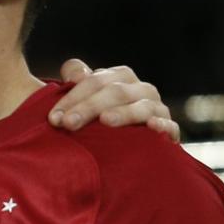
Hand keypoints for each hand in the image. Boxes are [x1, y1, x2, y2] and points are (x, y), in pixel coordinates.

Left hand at [48, 58, 178, 140]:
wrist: (127, 149)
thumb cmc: (97, 122)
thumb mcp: (84, 101)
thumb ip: (77, 82)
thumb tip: (73, 73)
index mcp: (120, 78)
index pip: (95, 80)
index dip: (73, 97)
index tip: (53, 118)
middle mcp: (141, 89)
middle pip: (115, 92)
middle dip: (89, 107)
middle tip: (67, 123)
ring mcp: (157, 108)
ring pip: (142, 106)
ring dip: (123, 113)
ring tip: (105, 121)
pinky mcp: (169, 130)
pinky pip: (169, 126)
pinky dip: (163, 126)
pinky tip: (152, 127)